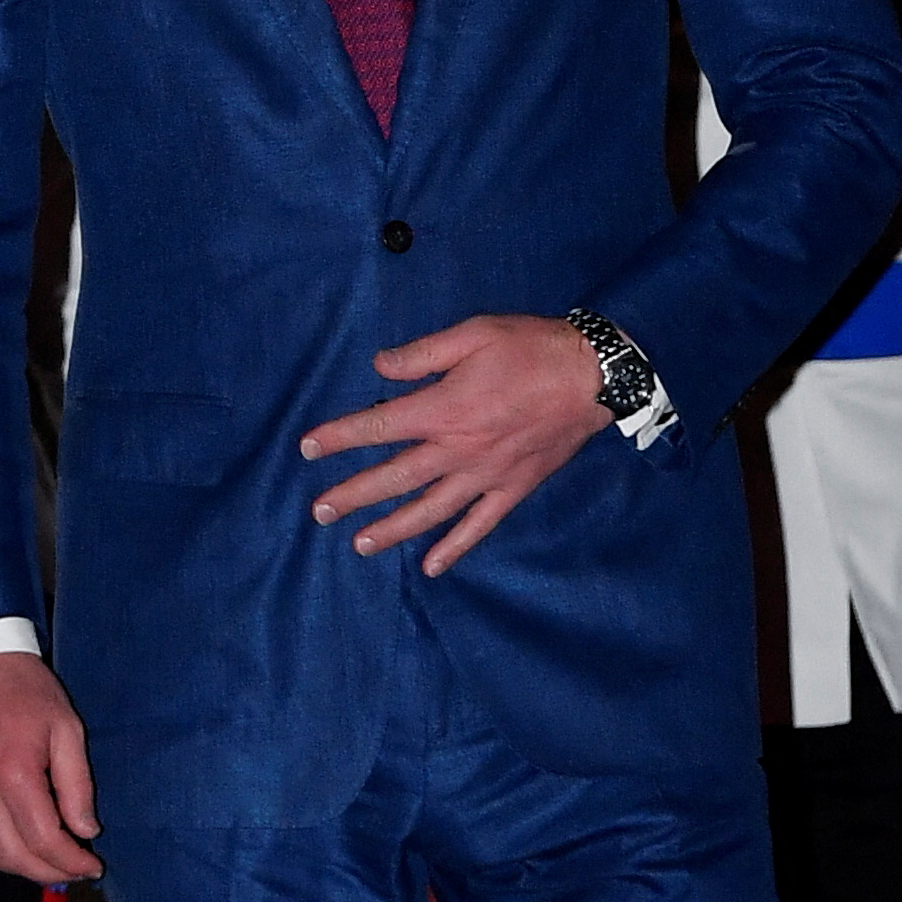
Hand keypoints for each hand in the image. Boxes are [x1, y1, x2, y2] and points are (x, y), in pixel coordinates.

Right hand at [0, 654, 102, 883]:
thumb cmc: (22, 687)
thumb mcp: (67, 727)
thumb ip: (77, 785)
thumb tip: (85, 830)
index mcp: (13, 772)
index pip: (44, 840)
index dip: (71, 863)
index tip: (91, 866)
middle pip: (13, 856)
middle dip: (49, 873)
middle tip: (72, 871)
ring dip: (17, 867)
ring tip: (44, 863)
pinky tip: (8, 846)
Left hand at [300, 313, 609, 575]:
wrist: (594, 377)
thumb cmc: (532, 348)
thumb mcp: (473, 334)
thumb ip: (422, 354)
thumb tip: (379, 366)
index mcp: (442, 410)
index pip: (377, 426)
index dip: (339, 437)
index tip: (306, 449)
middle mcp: (457, 450)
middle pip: (394, 478)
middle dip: (352, 495)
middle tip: (318, 512)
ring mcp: (485, 476)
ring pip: (429, 510)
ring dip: (392, 529)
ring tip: (359, 545)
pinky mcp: (512, 489)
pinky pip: (478, 526)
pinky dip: (454, 548)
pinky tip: (431, 567)